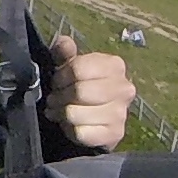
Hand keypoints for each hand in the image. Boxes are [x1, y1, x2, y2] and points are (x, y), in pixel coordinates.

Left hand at [43, 33, 131, 153]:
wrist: (97, 116)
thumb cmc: (81, 85)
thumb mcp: (70, 65)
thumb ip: (64, 52)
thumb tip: (64, 43)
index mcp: (115, 65)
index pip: (78, 69)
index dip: (60, 77)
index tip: (56, 82)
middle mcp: (124, 88)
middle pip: (79, 91)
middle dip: (59, 96)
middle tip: (54, 99)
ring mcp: (122, 113)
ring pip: (76, 114)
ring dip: (61, 114)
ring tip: (59, 112)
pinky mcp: (115, 134)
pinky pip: (81, 133)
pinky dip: (70, 130)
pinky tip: (70, 125)